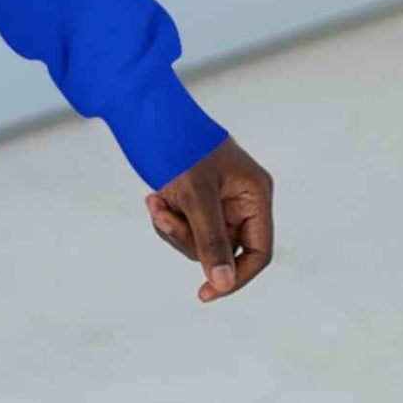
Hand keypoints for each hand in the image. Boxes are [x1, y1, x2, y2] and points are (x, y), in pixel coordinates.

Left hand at [144, 135, 273, 301]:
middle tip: (164, 218)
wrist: (145, 109)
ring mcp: (217, 200)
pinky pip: (185, 227)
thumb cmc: (178, 143)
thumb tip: (222, 284)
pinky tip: (154, 200)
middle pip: (224, 250)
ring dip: (173, 229)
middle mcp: (240, 199)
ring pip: (200, 241)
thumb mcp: (195, 194)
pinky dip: (167, 220)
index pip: (257, 251)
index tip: (205, 293)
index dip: (236, 277)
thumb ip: (210, 239)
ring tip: (154, 203)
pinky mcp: (195, 198)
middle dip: (189, 240)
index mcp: (255, 194)